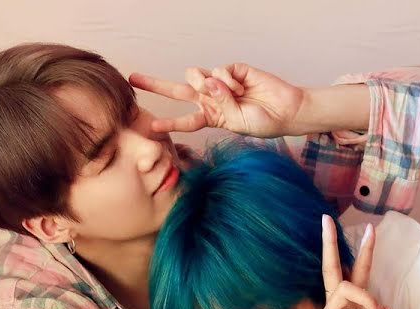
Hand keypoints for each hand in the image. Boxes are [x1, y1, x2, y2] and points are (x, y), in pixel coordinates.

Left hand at [128, 64, 305, 137]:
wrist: (285, 110)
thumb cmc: (263, 122)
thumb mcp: (237, 122)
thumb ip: (221, 104)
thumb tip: (209, 81)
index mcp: (211, 117)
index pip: (185, 120)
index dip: (169, 122)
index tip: (151, 126)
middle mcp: (212, 99)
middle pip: (178, 90)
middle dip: (155, 84)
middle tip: (134, 79)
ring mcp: (220, 83)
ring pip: (196, 76)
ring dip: (208, 85)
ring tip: (231, 95)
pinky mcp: (232, 70)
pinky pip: (218, 71)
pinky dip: (228, 80)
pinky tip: (241, 87)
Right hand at [295, 216, 394, 308]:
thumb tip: (384, 306)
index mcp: (349, 305)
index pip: (354, 271)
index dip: (363, 251)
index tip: (371, 228)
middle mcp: (336, 305)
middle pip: (332, 267)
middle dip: (330, 242)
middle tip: (326, 219)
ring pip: (346, 288)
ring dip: (369, 299)